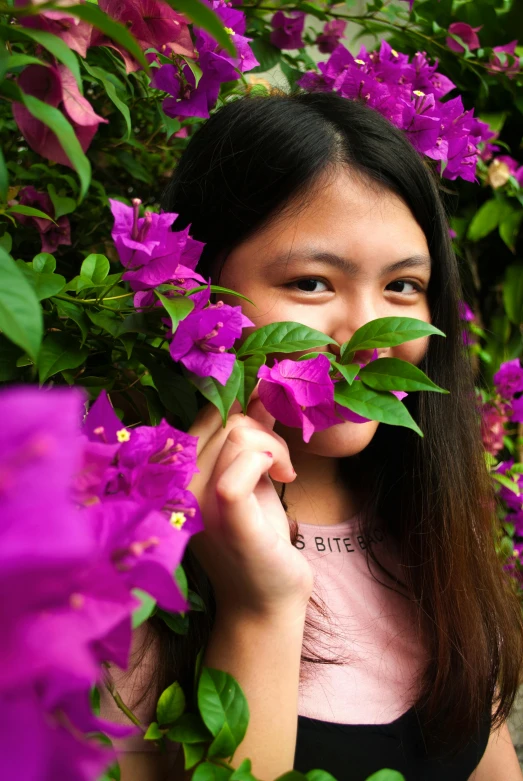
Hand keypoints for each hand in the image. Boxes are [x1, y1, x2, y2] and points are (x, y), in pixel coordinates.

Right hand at [188, 393, 313, 619]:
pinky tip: (283, 478)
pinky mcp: (227, 520)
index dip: (244, 404)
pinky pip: (239, 471)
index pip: (208, 411)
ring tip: (283, 475)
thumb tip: (261, 387)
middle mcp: (179, 483)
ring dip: (275, 447)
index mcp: (179, 470)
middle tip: (281, 465)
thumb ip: (249, 433)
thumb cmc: (258, 536)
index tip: (270, 421)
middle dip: (264, 430)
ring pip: (240, 434)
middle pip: (226, 418)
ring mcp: (198, 502)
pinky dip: (269, 459)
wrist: (265, 600)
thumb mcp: (251, 475)